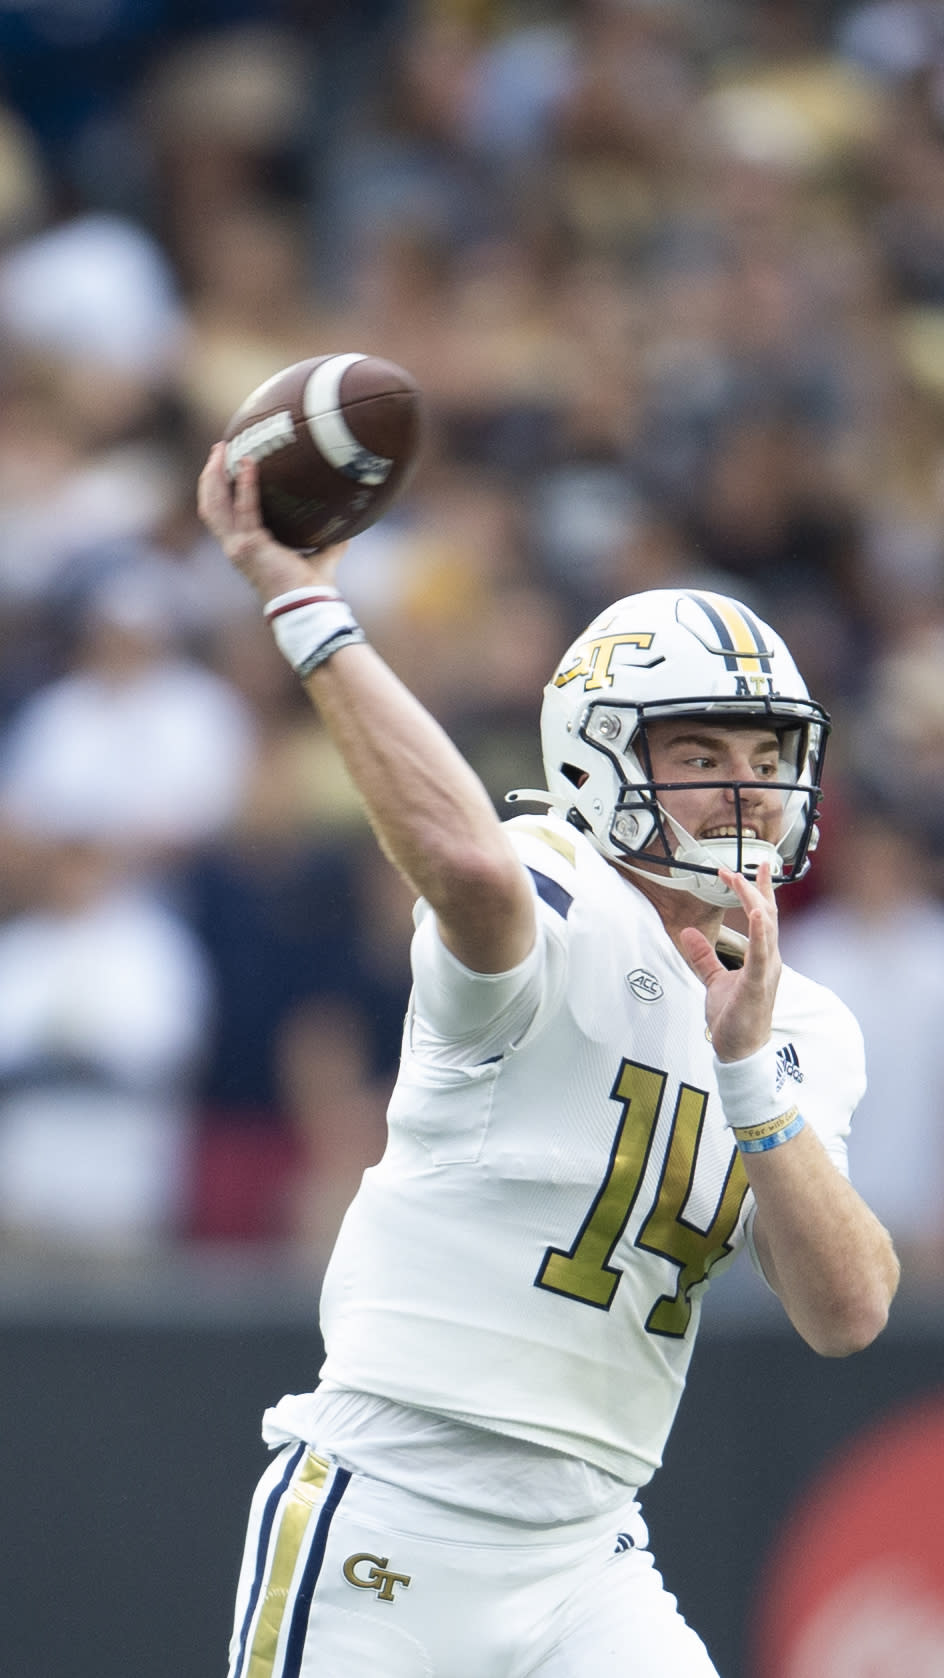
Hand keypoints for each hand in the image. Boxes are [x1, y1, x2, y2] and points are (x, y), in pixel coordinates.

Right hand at [197, 444, 347, 603]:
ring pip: (215, 505)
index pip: (221, 516)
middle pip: (211, 506)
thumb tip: (349, 523)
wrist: (309, 606)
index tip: (225, 465)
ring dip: (216, 475)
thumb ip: (330, 540)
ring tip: (224, 449)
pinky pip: (245, 508)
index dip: (218, 491)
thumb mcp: (321, 557)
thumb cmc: (312, 588)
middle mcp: (235, 547)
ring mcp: (238, 547)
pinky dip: (246, 485)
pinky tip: (249, 463)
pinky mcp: (249, 545)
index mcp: (245, 549)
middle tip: (219, 449)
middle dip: (210, 476)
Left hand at [678, 863, 780, 1062]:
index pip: (765, 917)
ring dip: (755, 901)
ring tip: (744, 880)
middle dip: (756, 888)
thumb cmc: (735, 1017)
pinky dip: (760, 933)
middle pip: (768, 915)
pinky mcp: (757, 985)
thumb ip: (704, 956)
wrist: (740, 1050)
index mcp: (761, 958)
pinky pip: (760, 955)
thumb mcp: (714, 980)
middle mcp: (769, 960)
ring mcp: (765, 972)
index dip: (761, 891)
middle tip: (744, 866)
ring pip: (767, 928)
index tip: (758, 867)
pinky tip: (757, 914)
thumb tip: (688, 933)